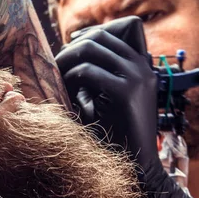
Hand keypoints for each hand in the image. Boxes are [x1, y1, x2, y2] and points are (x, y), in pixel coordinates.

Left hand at [55, 20, 192, 197]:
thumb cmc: (118, 133)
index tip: (67, 52)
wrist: (138, 164)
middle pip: (98, 37)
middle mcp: (142, 66)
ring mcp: (136, 77)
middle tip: (56, 65)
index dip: (84, 38)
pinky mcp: (125, 91)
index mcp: (143, 65)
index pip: (110, 34)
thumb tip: (74, 52)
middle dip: (71, 48)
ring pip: (91, 49)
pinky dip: (70, 77)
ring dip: (67, 59)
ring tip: (57, 75)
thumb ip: (102, 76)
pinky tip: (65, 90)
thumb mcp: (111, 97)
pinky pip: (87, 72)